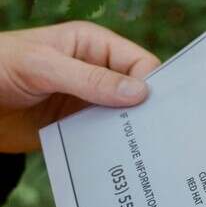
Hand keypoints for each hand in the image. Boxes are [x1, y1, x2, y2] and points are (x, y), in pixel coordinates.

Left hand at [0, 21, 159, 151]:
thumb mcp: (44, 66)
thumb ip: (90, 79)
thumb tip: (140, 92)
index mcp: (93, 46)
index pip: (138, 62)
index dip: (152, 84)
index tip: (159, 111)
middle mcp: (95, 72)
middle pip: (134, 92)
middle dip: (144, 111)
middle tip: (159, 136)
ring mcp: (84, 102)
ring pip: (120, 118)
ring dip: (127, 133)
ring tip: (144, 154)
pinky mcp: (72, 128)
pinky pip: (99, 138)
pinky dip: (108, 149)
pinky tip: (117, 161)